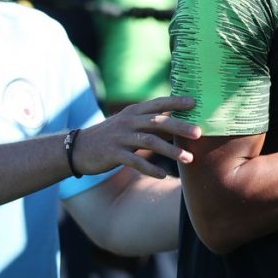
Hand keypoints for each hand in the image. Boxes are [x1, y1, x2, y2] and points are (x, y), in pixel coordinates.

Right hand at [74, 96, 200, 177]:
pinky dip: (150, 168)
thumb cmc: (111, 136)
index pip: (158, 103)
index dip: (176, 102)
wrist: (78, 148)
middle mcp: (128, 121)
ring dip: (171, 151)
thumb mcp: (129, 123)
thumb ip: (150, 122)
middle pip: (158, 121)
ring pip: (150, 142)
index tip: (196, 102)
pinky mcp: (113, 154)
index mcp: (134, 111)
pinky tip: (163, 175)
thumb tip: (178, 123)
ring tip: (189, 159)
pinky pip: (135, 162)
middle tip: (199, 132)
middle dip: (180, 126)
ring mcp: (120, 137)